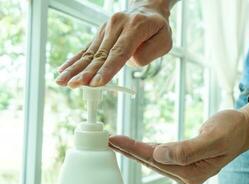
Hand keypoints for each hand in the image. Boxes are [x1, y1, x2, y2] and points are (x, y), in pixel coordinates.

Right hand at [56, 1, 171, 87]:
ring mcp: (106, 28)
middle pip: (100, 54)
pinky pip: (86, 48)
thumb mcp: (164, 42)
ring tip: (62, 81)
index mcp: (135, 27)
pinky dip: (75, 60)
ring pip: (90, 52)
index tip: (95, 83)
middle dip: (86, 72)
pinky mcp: (100, 34)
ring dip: (75, 68)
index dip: (107, 69)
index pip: (119, 52)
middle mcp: (116, 25)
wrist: (147, 11)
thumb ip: (148, 54)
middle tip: (73, 85)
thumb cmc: (157, 29)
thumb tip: (128, 63)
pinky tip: (63, 69)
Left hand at [110, 110, 248, 183]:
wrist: (243, 128)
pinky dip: (145, 149)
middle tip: (108, 140)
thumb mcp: (214, 138)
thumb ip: (187, 150)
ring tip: (115, 142)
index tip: (115, 139)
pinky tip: (134, 146)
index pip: (156, 159)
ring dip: (133, 150)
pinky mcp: (184, 161)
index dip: (134, 149)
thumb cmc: (231, 129)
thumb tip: (159, 155)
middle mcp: (186, 175)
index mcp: (193, 172)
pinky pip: (160, 155)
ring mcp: (185, 169)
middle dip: (128, 150)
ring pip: (153, 159)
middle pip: (151, 161)